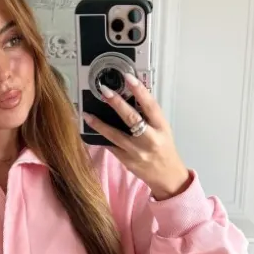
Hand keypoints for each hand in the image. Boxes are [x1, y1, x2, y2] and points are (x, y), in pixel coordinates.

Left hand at [83, 73, 190, 199]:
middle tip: (105, 91)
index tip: (128, 77)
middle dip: (117, 103)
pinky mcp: (126, 161)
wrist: (166, 176)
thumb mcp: (163, 129)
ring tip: (87, 114)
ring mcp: (136, 152)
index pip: (151, 106)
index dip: (140, 91)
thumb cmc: (164, 148)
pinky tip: (91, 129)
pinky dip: (101, 137)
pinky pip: (111, 146)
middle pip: (132, 119)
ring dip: (99, 124)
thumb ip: (149, 115)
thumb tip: (132, 96)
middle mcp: (149, 139)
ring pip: (115, 135)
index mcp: (161, 128)